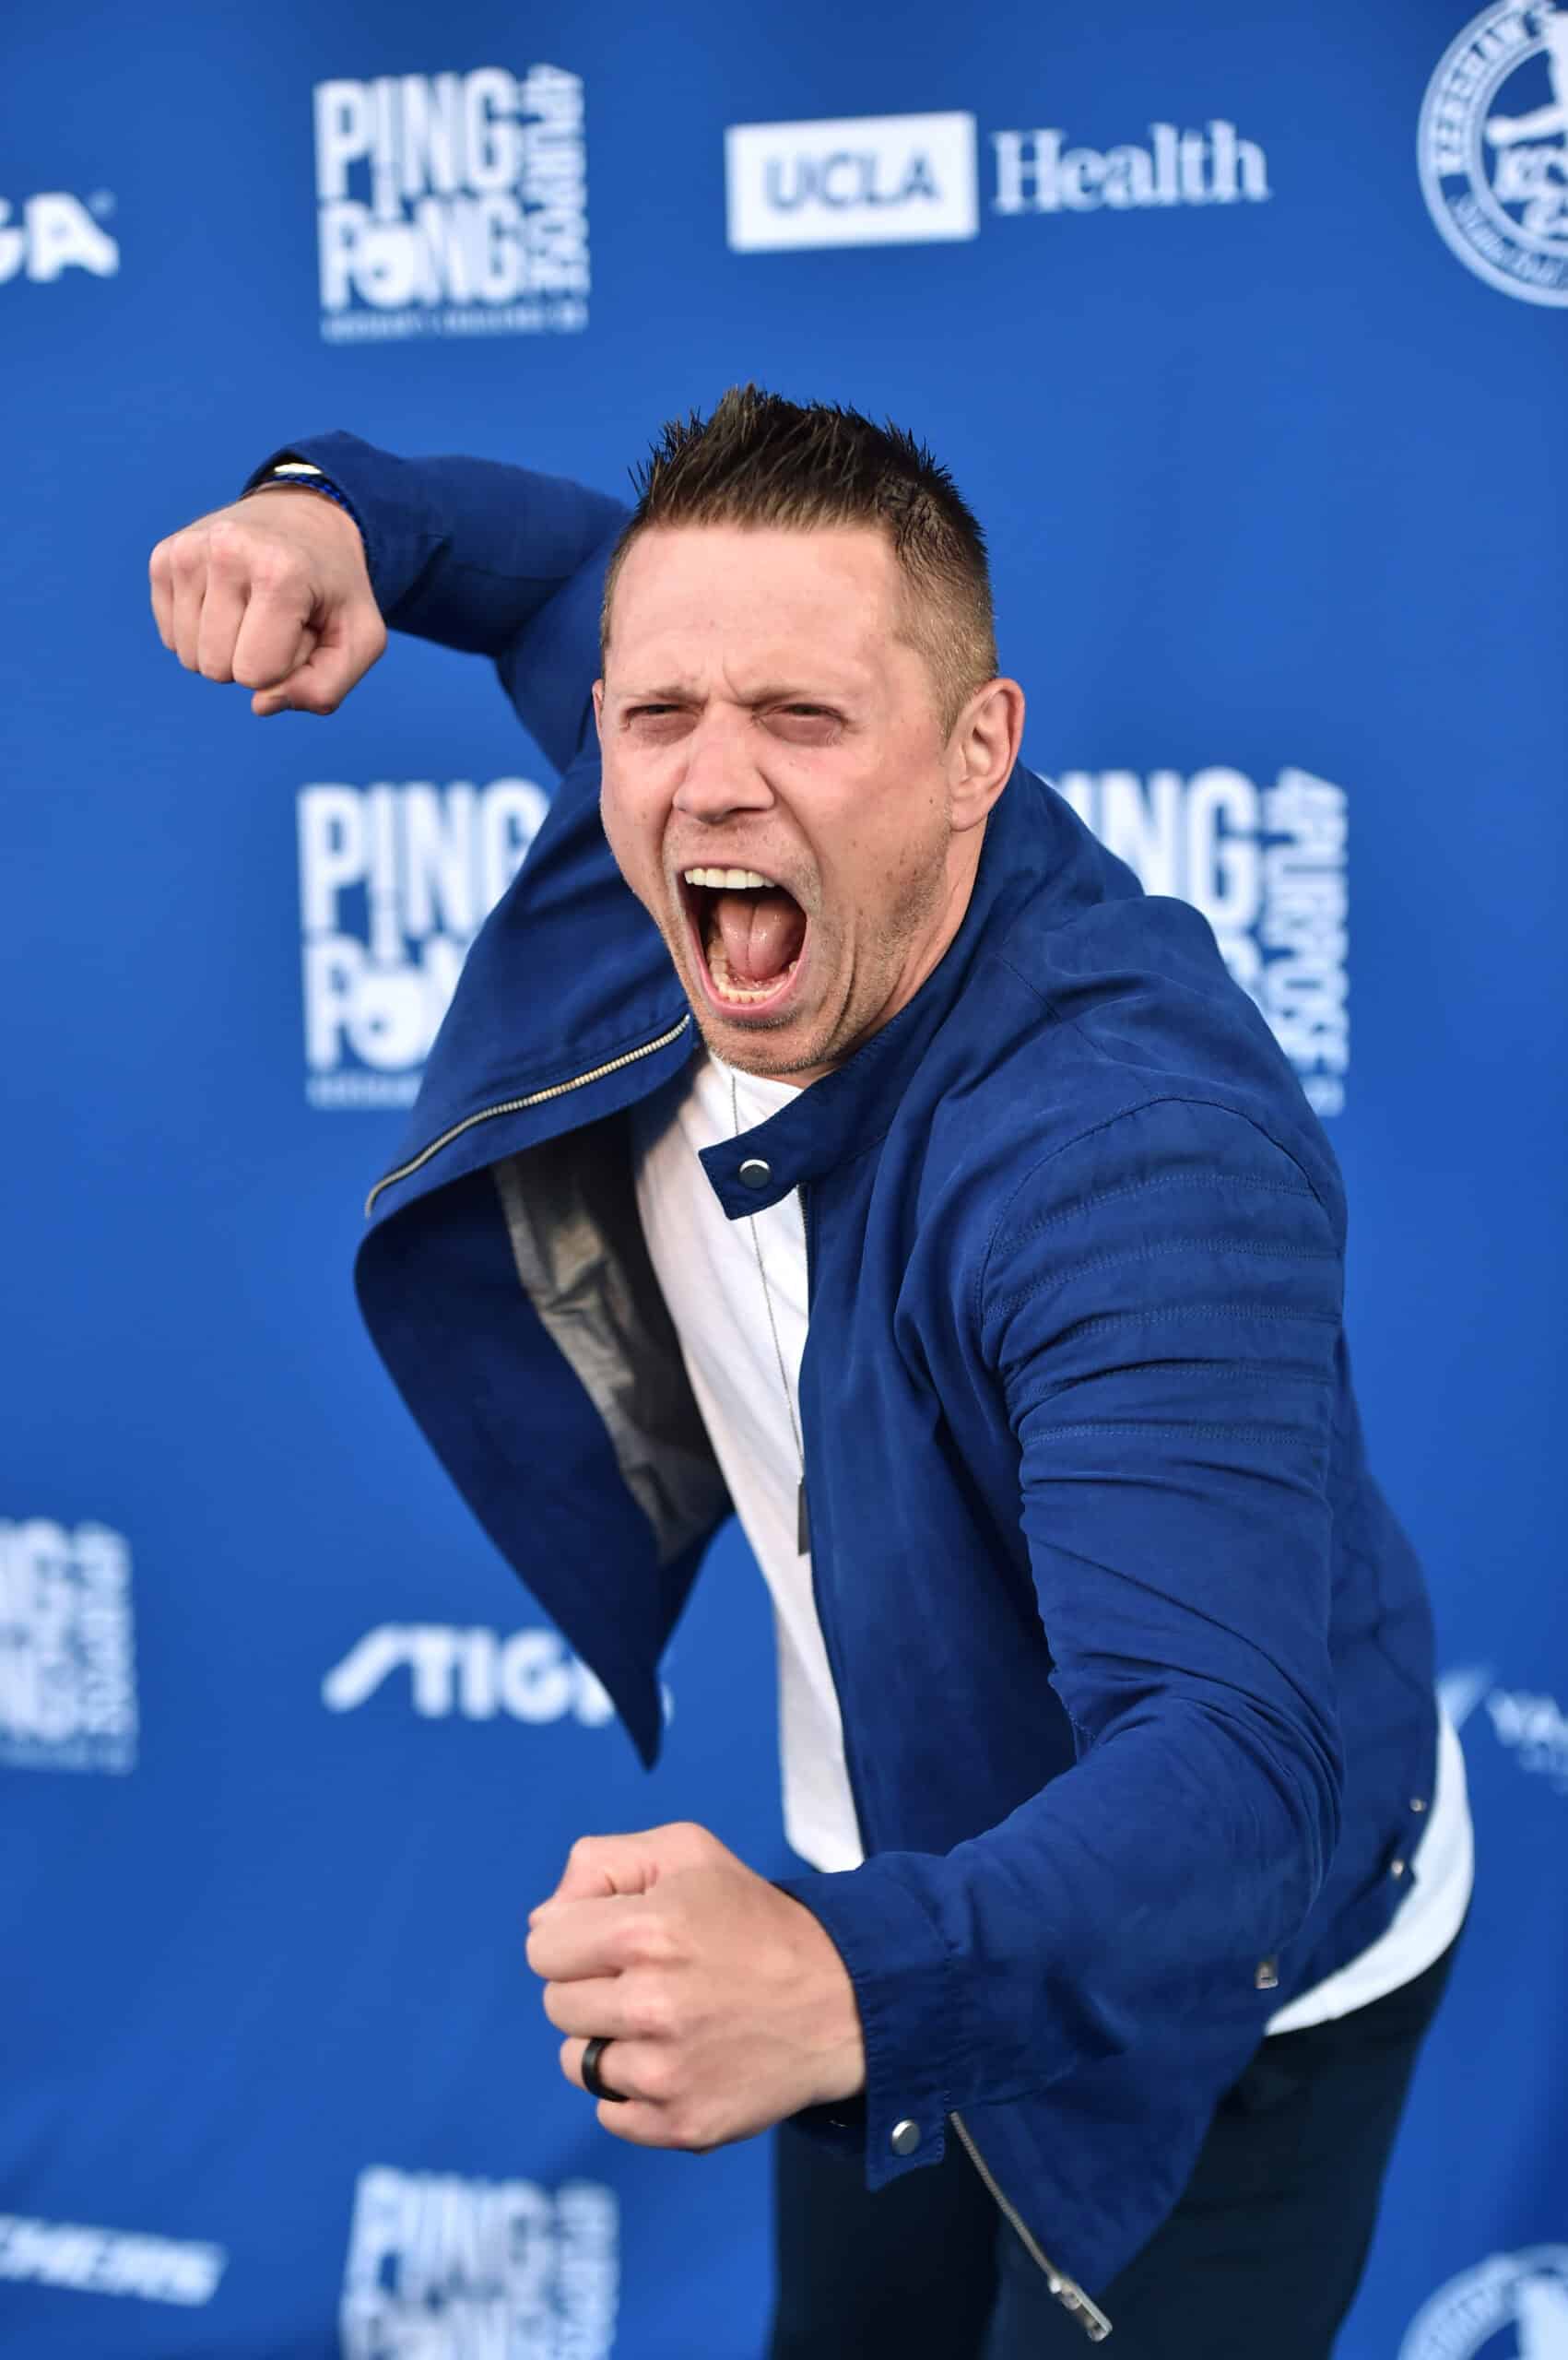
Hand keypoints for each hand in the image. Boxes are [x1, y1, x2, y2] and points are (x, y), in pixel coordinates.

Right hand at [148, 486, 386, 716]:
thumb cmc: (334, 588)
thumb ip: (325, 688)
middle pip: (216, 669)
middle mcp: (225, 551)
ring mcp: (187, 551)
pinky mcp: (163, 557)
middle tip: (277, 618)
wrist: (305, 518)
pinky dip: (201, 633)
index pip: (256, 674)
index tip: (301, 626)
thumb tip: (260, 705)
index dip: (284, 668)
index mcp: (280, 571)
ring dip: (225, 649)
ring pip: (190, 658)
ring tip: (254, 607)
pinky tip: (226, 599)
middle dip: (251, 661)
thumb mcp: (360, 638)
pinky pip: (171, 639)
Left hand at [525, 1821, 865, 2151]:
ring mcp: (666, 2073)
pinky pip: (610, 2113)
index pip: (543, 1946)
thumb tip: (543, 1921)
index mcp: (645, 1931)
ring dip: (611, 2041)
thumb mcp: (686, 1853)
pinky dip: (633, 2092)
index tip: (616, 1938)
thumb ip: (600, 1863)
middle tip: (651, 1977)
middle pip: (557, 2005)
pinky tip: (679, 2060)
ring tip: (667, 2020)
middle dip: (593, 1987)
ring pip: (578, 2062)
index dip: (575, 1937)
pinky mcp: (682, 2124)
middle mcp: (651, 2005)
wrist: (837, 2000)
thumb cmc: (752, 1919)